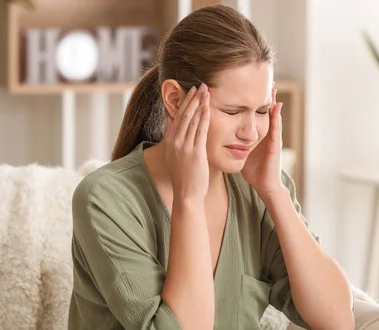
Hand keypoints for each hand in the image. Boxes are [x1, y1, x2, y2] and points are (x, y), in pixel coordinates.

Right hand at [162, 83, 210, 201]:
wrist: (186, 195)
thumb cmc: (185, 178)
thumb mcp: (175, 156)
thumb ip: (174, 139)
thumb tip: (172, 123)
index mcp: (170, 142)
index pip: (178, 117)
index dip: (185, 102)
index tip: (191, 91)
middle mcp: (175, 142)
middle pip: (184, 114)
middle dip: (193, 98)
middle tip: (201, 84)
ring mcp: (184, 146)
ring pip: (192, 119)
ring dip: (200, 103)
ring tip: (206, 90)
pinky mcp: (195, 152)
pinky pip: (200, 130)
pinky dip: (204, 116)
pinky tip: (208, 107)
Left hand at [241, 87, 284, 197]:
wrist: (265, 186)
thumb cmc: (253, 172)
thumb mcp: (240, 153)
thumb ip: (233, 144)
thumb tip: (218, 139)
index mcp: (256, 135)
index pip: (253, 114)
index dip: (251, 101)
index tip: (246, 85)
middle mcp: (266, 134)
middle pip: (264, 111)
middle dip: (264, 96)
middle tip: (264, 79)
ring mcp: (273, 138)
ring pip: (272, 116)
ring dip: (273, 101)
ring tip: (272, 86)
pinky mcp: (276, 145)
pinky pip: (276, 128)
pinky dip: (277, 116)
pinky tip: (277, 106)